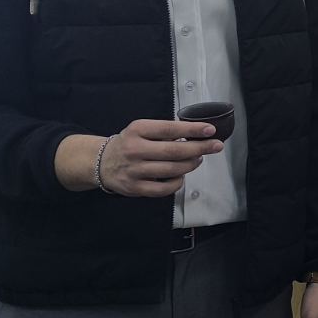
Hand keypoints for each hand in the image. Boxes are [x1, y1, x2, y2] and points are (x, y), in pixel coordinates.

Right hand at [96, 119, 223, 196]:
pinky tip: (182, 175)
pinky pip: (164, 189)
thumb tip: (197, 134)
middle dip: (200, 148)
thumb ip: (165, 131)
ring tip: (198, 159)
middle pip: (174, 151)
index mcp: (137, 130)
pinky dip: (178, 182)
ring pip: (172, 170)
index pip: (170, 129)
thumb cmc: (129, 144)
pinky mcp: (135, 188)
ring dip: (191, 165)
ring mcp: (134, 170)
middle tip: (215, 146)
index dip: (192, 130)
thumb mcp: (142, 130)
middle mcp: (134, 150)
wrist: (101, 163)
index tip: (210, 130)